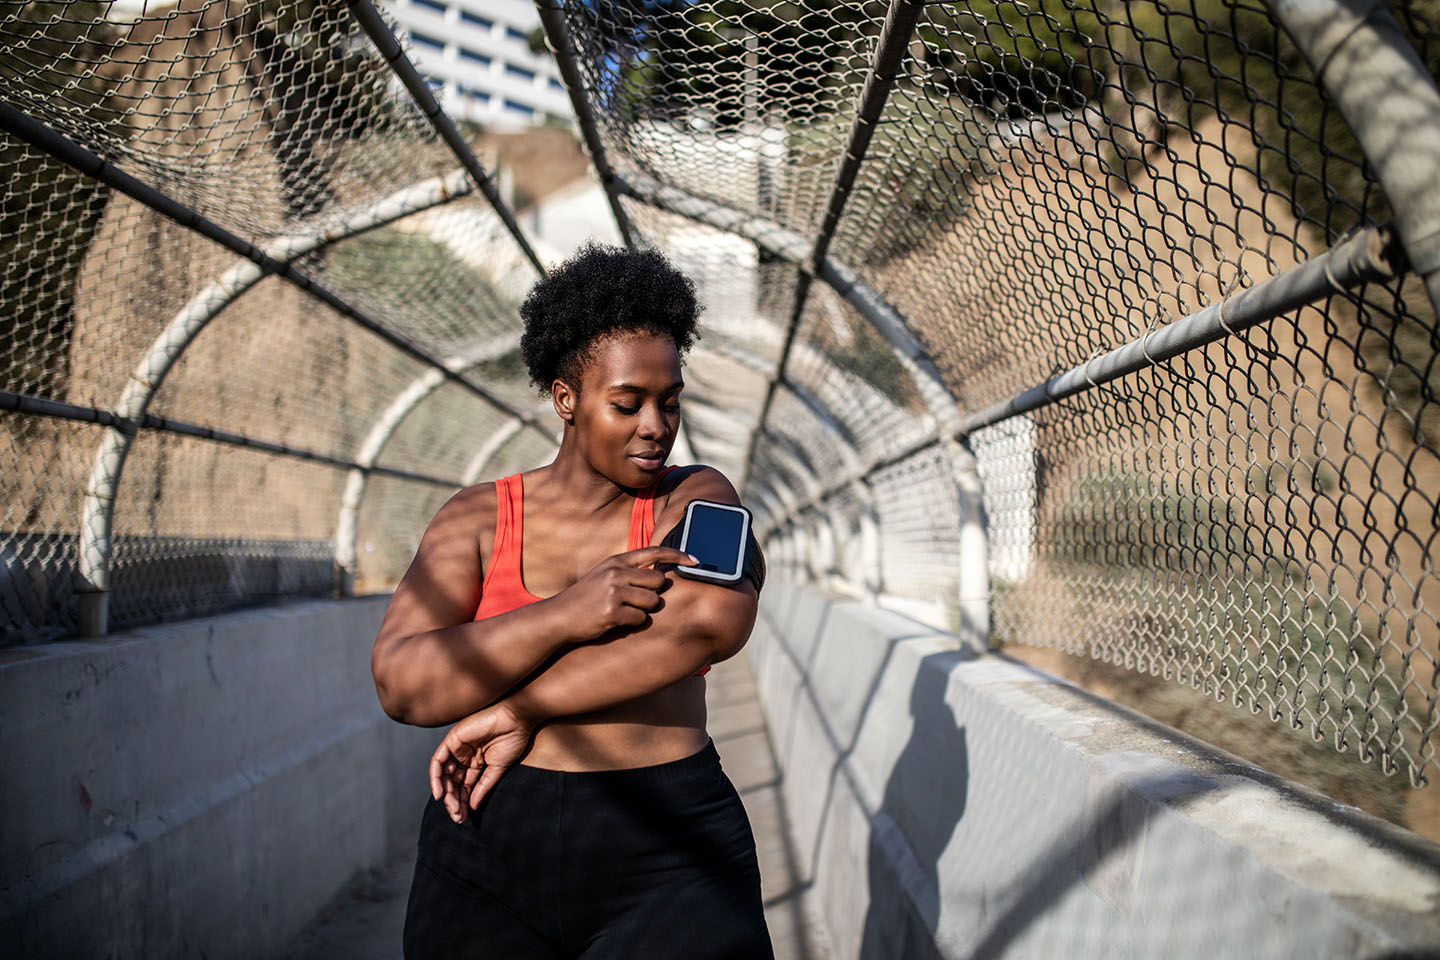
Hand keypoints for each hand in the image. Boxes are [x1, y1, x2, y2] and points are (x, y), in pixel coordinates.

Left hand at [429, 701, 534, 822]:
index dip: (463, 802)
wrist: (517, 719)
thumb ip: (483, 787)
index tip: (464, 817)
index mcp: (475, 762)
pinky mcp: (452, 739)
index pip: (464, 786)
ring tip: (452, 808)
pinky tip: (440, 793)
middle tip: (458, 816)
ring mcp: (457, 748)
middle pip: (453, 782)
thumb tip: (472, 806)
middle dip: (453, 800)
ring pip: (444, 774)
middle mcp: (464, 756)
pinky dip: (436, 777)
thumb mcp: (497, 770)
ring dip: (446, 793)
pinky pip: (438, 761)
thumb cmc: (512, 740)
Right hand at [557, 546, 695, 639]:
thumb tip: (661, 574)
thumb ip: (629, 571)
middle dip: (654, 594)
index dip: (677, 554)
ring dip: (643, 611)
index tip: (695, 559)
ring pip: (652, 602)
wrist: (559, 617)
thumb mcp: (604, 575)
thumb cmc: (585, 598)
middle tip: (636, 602)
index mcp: (616, 561)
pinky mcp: (611, 612)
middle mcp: (616, 572)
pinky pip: (639, 620)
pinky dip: (632, 624)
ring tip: (623, 611)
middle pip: (659, 581)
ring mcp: (613, 592)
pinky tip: (616, 621)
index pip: (654, 551)